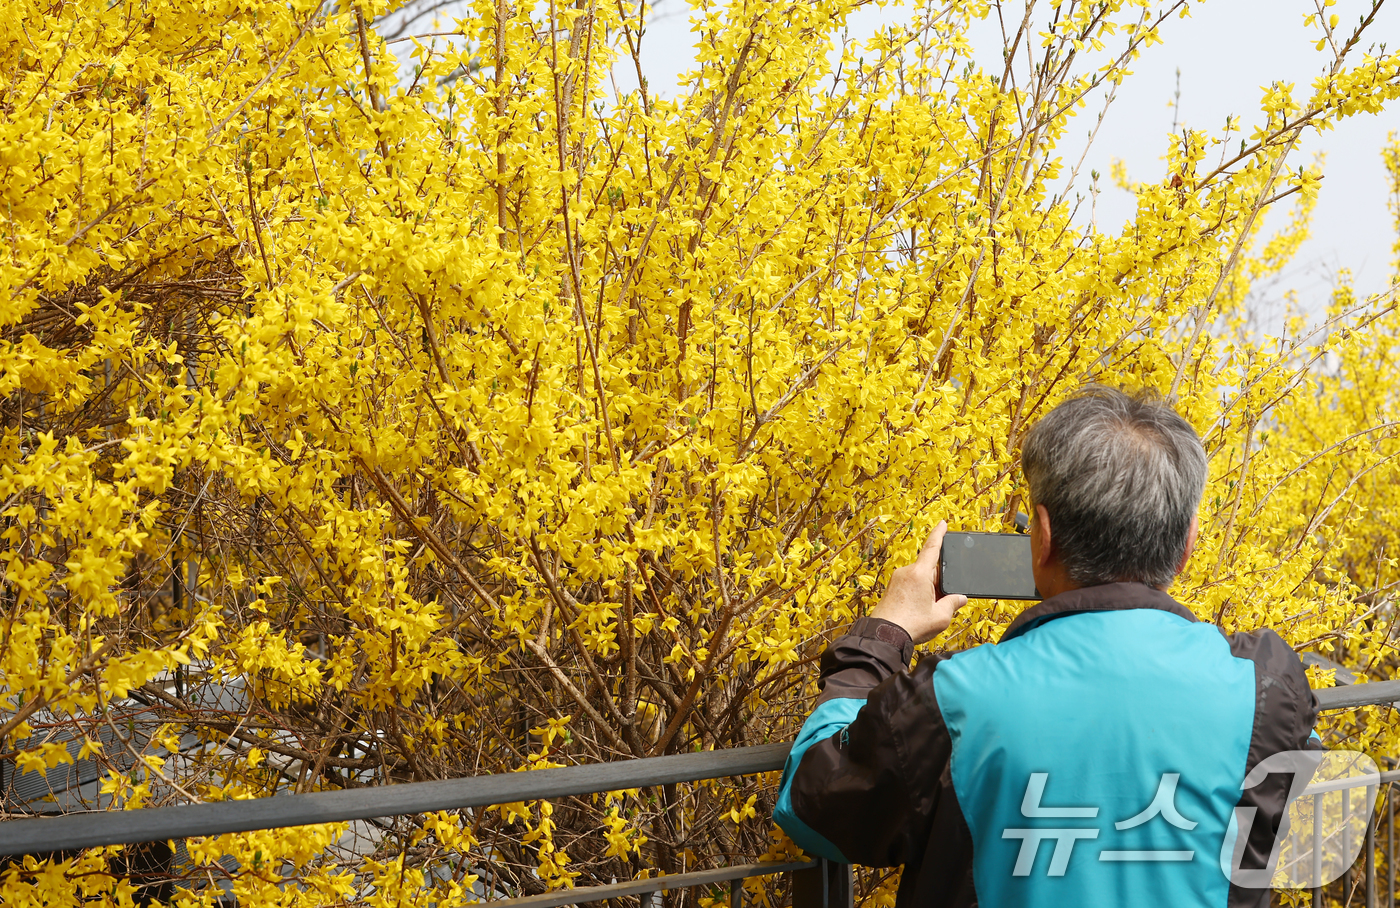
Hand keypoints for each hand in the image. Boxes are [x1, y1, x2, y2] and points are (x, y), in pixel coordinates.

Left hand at [869, 520, 967, 643]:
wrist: (885, 635)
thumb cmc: (911, 625)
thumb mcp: (940, 616)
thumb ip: (953, 603)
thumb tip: (960, 598)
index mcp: (919, 574)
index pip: (932, 548)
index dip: (939, 534)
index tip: (943, 523)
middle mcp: (906, 572)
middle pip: (929, 569)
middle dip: (939, 583)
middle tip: (940, 602)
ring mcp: (897, 580)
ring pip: (920, 579)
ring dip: (928, 590)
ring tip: (926, 611)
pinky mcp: (892, 588)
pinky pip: (910, 585)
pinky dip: (918, 594)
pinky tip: (918, 611)